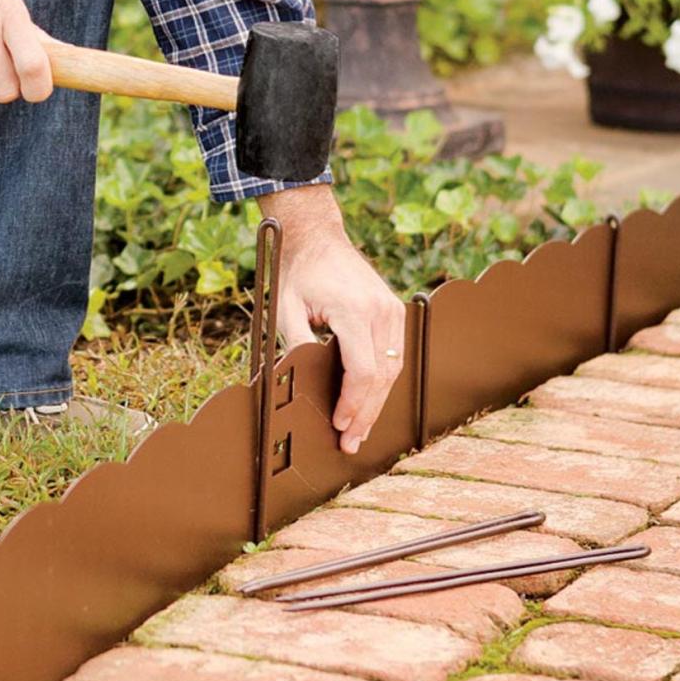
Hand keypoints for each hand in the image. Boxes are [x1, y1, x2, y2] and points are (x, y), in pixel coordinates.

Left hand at [258, 185, 405, 454]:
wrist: (318, 237)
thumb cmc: (298, 272)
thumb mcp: (285, 308)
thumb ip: (295, 344)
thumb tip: (297, 383)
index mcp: (354, 310)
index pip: (363, 370)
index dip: (353, 403)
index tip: (339, 424)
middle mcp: (380, 310)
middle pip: (382, 375)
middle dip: (366, 413)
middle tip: (351, 442)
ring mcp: (391, 310)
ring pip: (393, 368)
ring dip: (377, 402)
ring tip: (360, 431)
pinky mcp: (393, 310)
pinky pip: (394, 354)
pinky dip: (383, 381)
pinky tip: (370, 402)